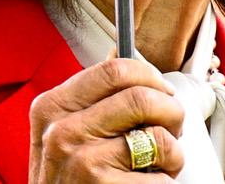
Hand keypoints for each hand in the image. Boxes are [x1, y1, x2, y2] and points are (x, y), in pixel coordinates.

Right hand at [29, 58, 185, 181]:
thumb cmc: (67, 183)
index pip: (114, 69)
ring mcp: (83, 162)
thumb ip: (87, 101)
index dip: (150, 76)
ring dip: (173, 153)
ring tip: (161, 165)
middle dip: (171, 112)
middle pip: (143, 96)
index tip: (161, 90)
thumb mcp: (60, 136)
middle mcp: (62, 132)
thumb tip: (120, 54)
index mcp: (51, 109)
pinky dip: (167, 182)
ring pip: (159, 136)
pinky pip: (163, 175)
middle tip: (172, 128)